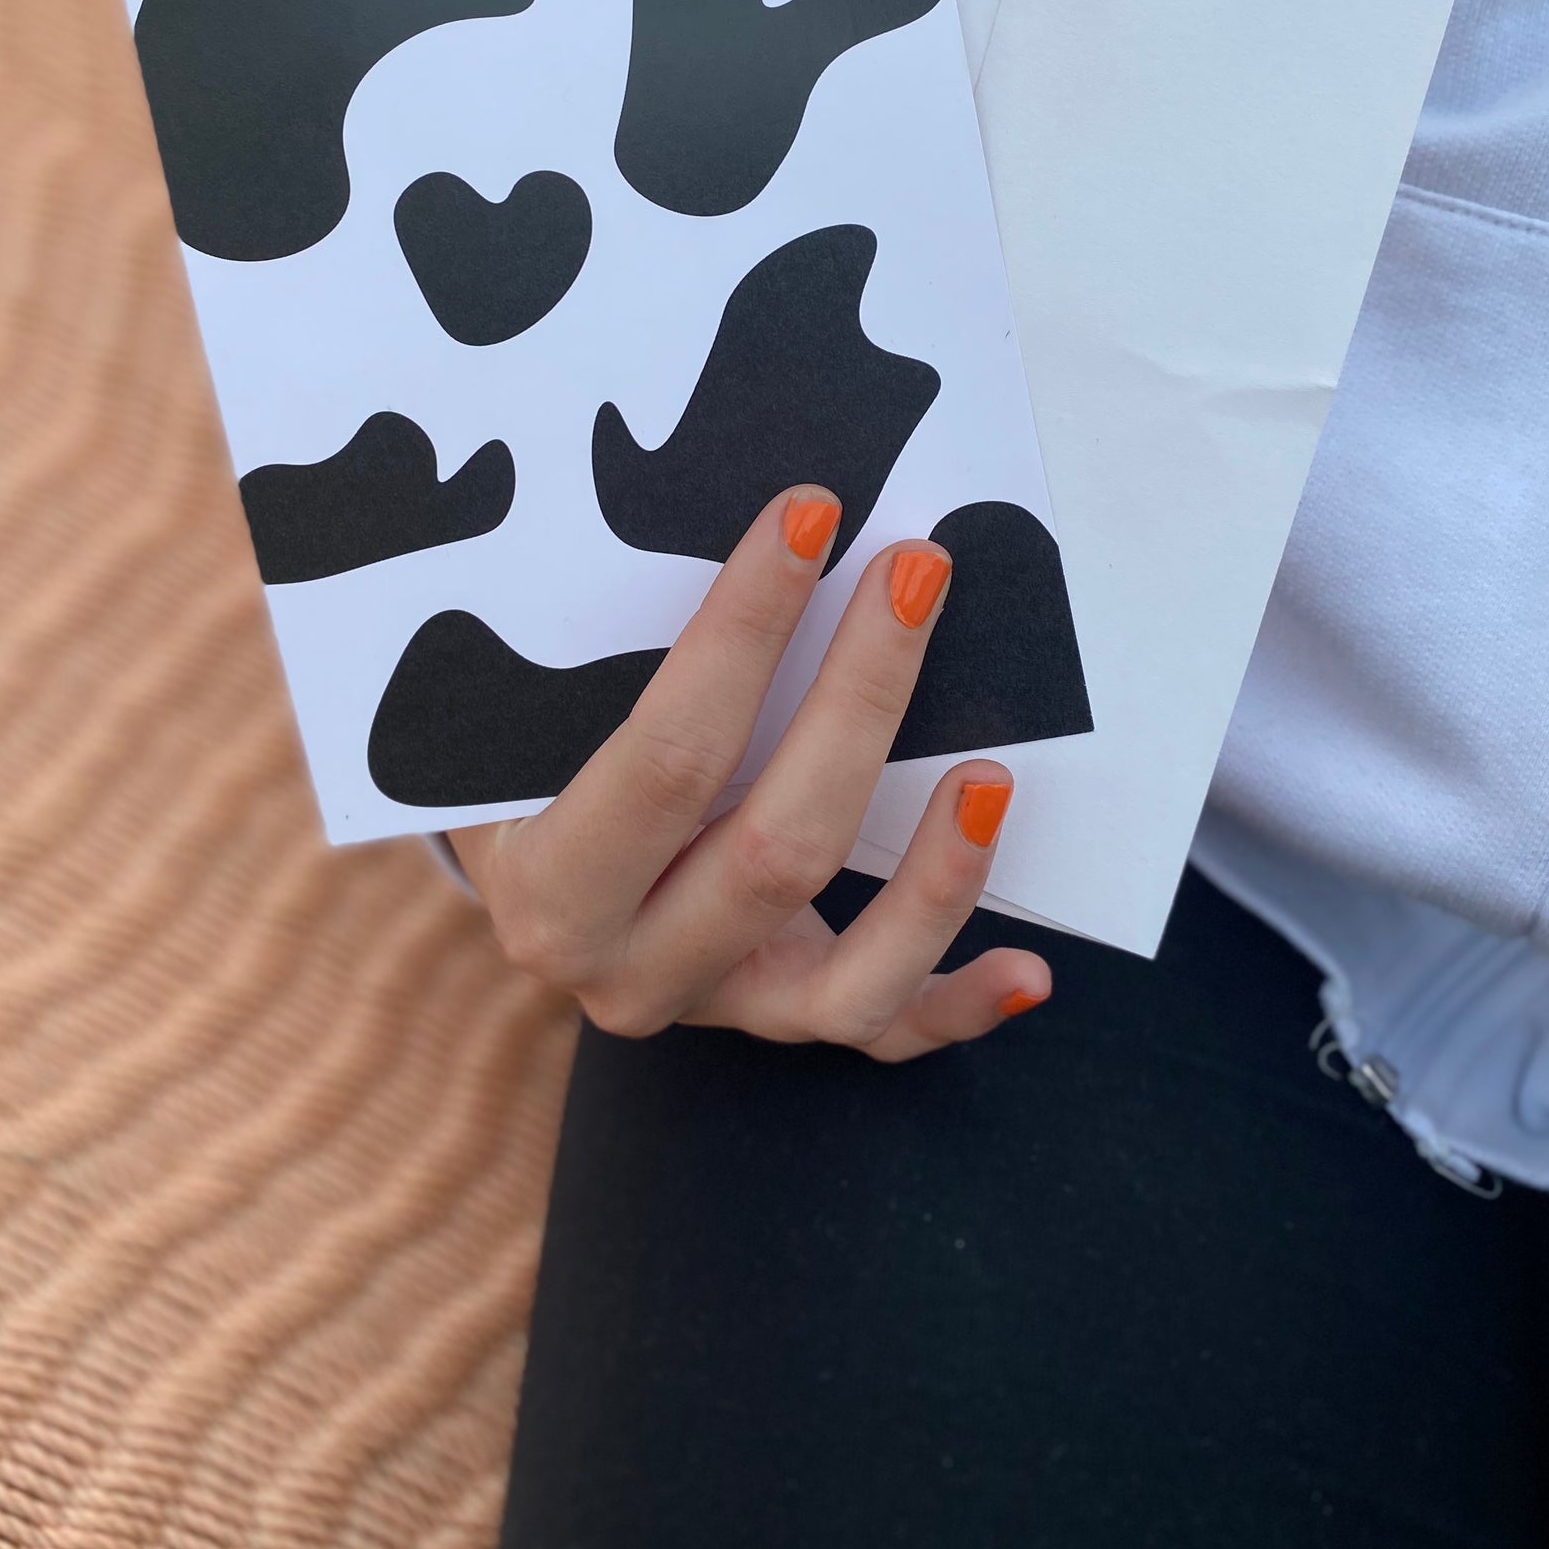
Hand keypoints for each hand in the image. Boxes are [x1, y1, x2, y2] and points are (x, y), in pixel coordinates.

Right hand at [449, 488, 1050, 1058]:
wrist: (518, 897)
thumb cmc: (522, 778)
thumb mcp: (520, 731)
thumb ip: (604, 665)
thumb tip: (761, 537)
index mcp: (551, 886)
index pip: (668, 755)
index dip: (744, 633)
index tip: (809, 517)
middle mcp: (628, 966)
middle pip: (777, 849)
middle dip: (859, 700)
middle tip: (916, 573)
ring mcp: (714, 1007)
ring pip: (848, 977)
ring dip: (932, 879)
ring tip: (990, 774)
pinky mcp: (776, 1026)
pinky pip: (884, 1031)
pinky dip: (961, 1004)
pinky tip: (1029, 968)